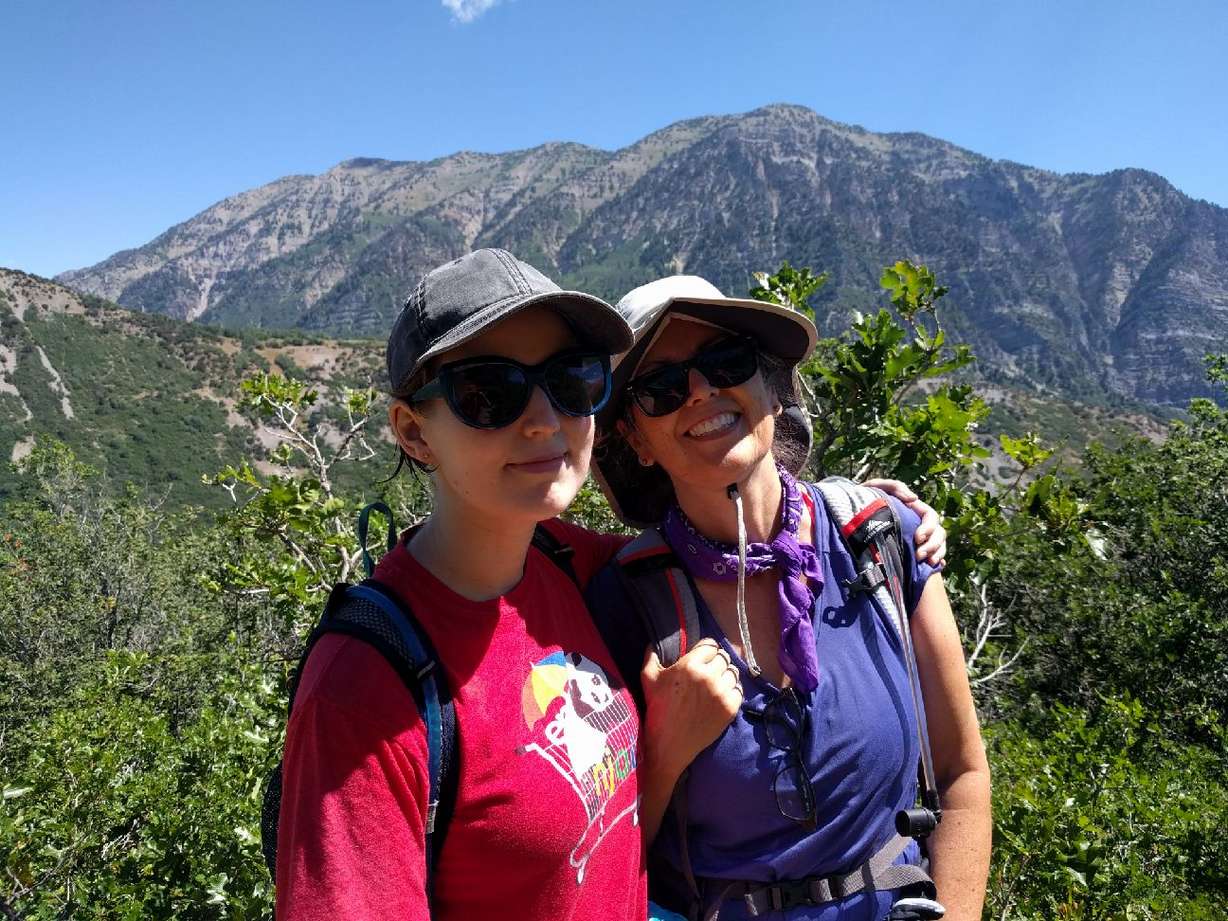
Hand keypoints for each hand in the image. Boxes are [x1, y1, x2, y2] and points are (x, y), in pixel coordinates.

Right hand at [640, 638, 742, 780]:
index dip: (705, 650)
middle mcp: (708, 676)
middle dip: (715, 662)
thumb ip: (651, 654)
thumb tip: (655, 642)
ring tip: (714, 684)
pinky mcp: (730, 708)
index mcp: (689, 665)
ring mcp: (721, 693)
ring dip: (725, 676)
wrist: (669, 745)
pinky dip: (731, 691)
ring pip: (733, 672)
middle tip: (707, 672)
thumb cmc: (657, 710)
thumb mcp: (647, 678)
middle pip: (723, 657)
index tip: (701, 658)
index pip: (710, 645)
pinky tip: (720, 696)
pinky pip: (739, 689)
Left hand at [863, 478, 946, 567]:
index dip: (929, 528)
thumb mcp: (877, 488)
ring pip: (939, 546)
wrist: (849, 516)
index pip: (931, 517)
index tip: (917, 538)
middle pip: (938, 534)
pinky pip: (933, 558)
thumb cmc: (864, 500)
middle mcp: (919, 524)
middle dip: (932, 545)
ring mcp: (917, 539)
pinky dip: (936, 563)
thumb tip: (914, 499)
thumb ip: (895, 487)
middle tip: (918, 556)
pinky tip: (930, 568)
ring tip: (925, 563)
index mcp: (914, 510)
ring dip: (936, 554)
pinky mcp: (912, 552)